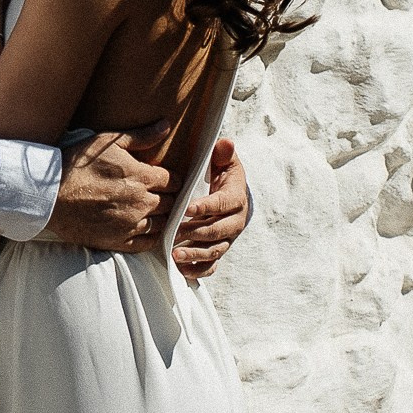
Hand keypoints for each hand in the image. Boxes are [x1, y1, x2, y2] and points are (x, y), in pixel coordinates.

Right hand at [46, 132, 170, 250]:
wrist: (49, 196)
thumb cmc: (76, 166)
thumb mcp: (107, 143)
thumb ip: (140, 136)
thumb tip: (166, 125)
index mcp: (141, 177)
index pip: (174, 181)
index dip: (172, 179)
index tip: (164, 179)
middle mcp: (141, 202)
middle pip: (170, 203)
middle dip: (168, 197)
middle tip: (159, 194)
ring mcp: (130, 224)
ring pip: (163, 223)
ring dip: (161, 216)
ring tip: (152, 210)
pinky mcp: (118, 241)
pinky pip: (148, 243)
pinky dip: (151, 236)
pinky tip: (145, 228)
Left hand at [172, 139, 250, 285]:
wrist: (232, 197)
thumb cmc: (223, 176)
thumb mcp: (225, 162)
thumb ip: (224, 153)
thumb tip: (226, 142)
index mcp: (236, 199)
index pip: (223, 204)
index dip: (207, 206)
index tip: (188, 208)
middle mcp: (235, 222)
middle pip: (219, 230)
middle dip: (198, 232)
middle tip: (176, 232)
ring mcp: (227, 239)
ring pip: (214, 250)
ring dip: (196, 254)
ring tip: (176, 255)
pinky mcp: (219, 250)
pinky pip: (212, 265)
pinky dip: (198, 270)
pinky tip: (181, 270)